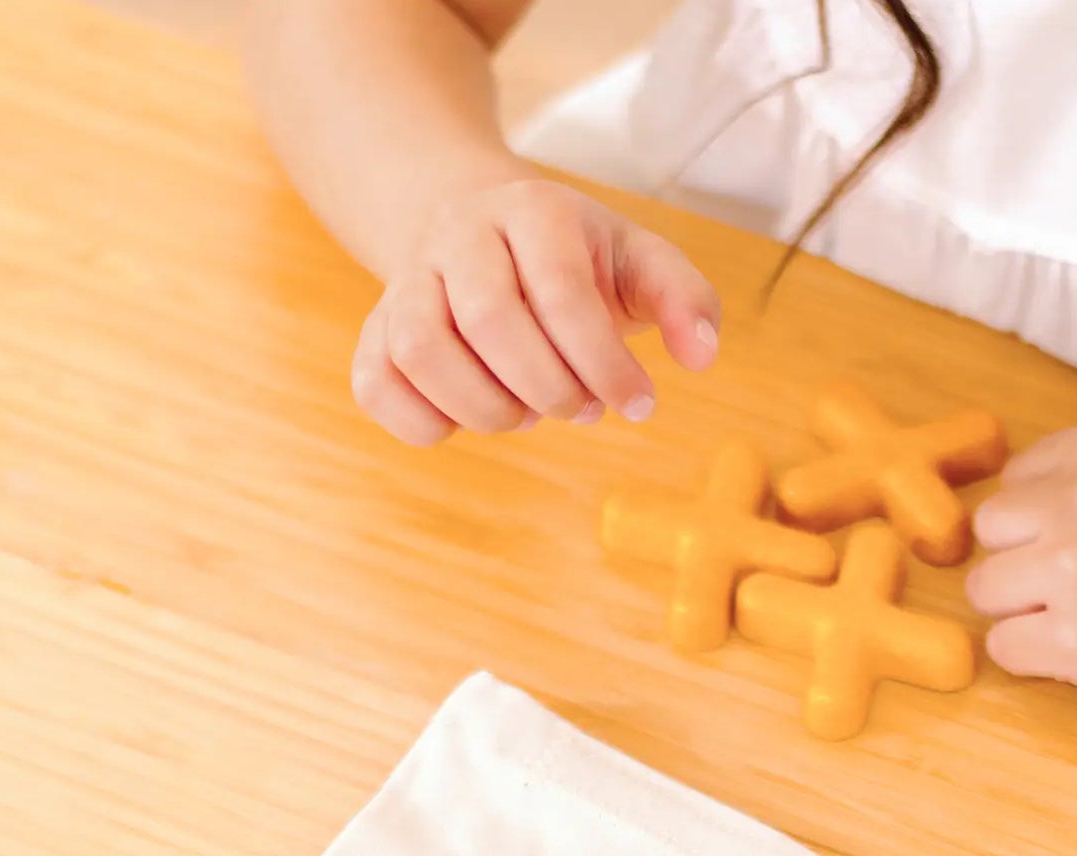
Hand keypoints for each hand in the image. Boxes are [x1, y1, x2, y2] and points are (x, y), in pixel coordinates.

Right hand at [352, 174, 720, 444]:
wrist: (469, 225)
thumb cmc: (568, 258)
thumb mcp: (633, 259)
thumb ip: (682, 298)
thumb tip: (704, 357)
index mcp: (529, 210)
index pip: (560, 290)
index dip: (603, 362)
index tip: (637, 404)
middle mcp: (457, 237)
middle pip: (489, 321)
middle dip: (548, 388)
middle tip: (582, 409)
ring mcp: (405, 283)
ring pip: (421, 352)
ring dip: (486, 409)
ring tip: (527, 413)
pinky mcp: (373, 333)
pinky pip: (376, 387)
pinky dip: (424, 424)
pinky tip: (469, 420)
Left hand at [966, 415, 1076, 716]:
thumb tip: (1042, 460)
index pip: (1015, 480)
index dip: (1043, 519)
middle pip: (990, 531)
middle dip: (1023, 560)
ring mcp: (1071, 571)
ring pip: (985, 591)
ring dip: (1024, 611)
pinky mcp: (1072, 639)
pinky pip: (1003, 647)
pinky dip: (1035, 658)